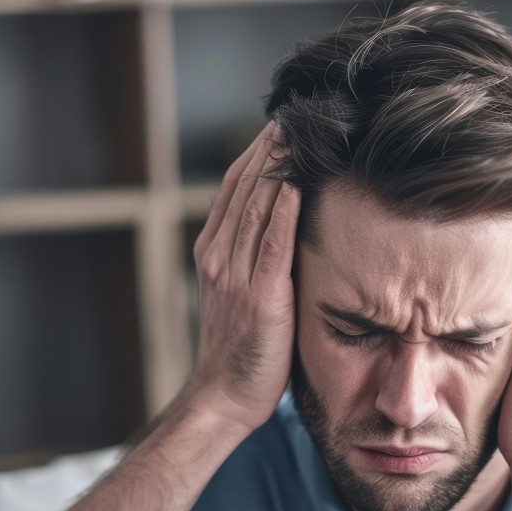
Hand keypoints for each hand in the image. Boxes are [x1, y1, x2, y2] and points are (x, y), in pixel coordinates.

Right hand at [185, 125, 300, 436]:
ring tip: (298, 132)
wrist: (223, 397)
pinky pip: (272, 245)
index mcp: (213, 253)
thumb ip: (255, 257)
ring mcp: (236, 276)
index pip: (234, 189)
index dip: (257, 154)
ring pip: (256, 207)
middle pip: (244, 188)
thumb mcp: (241, 293)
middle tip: (293, 113)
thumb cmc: (242, 350)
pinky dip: (284, 211)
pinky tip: (298, 183)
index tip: (279, 124)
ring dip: (278, 167)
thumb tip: (285, 223)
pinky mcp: (260, 296)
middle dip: (268, 148)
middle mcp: (219, 257)